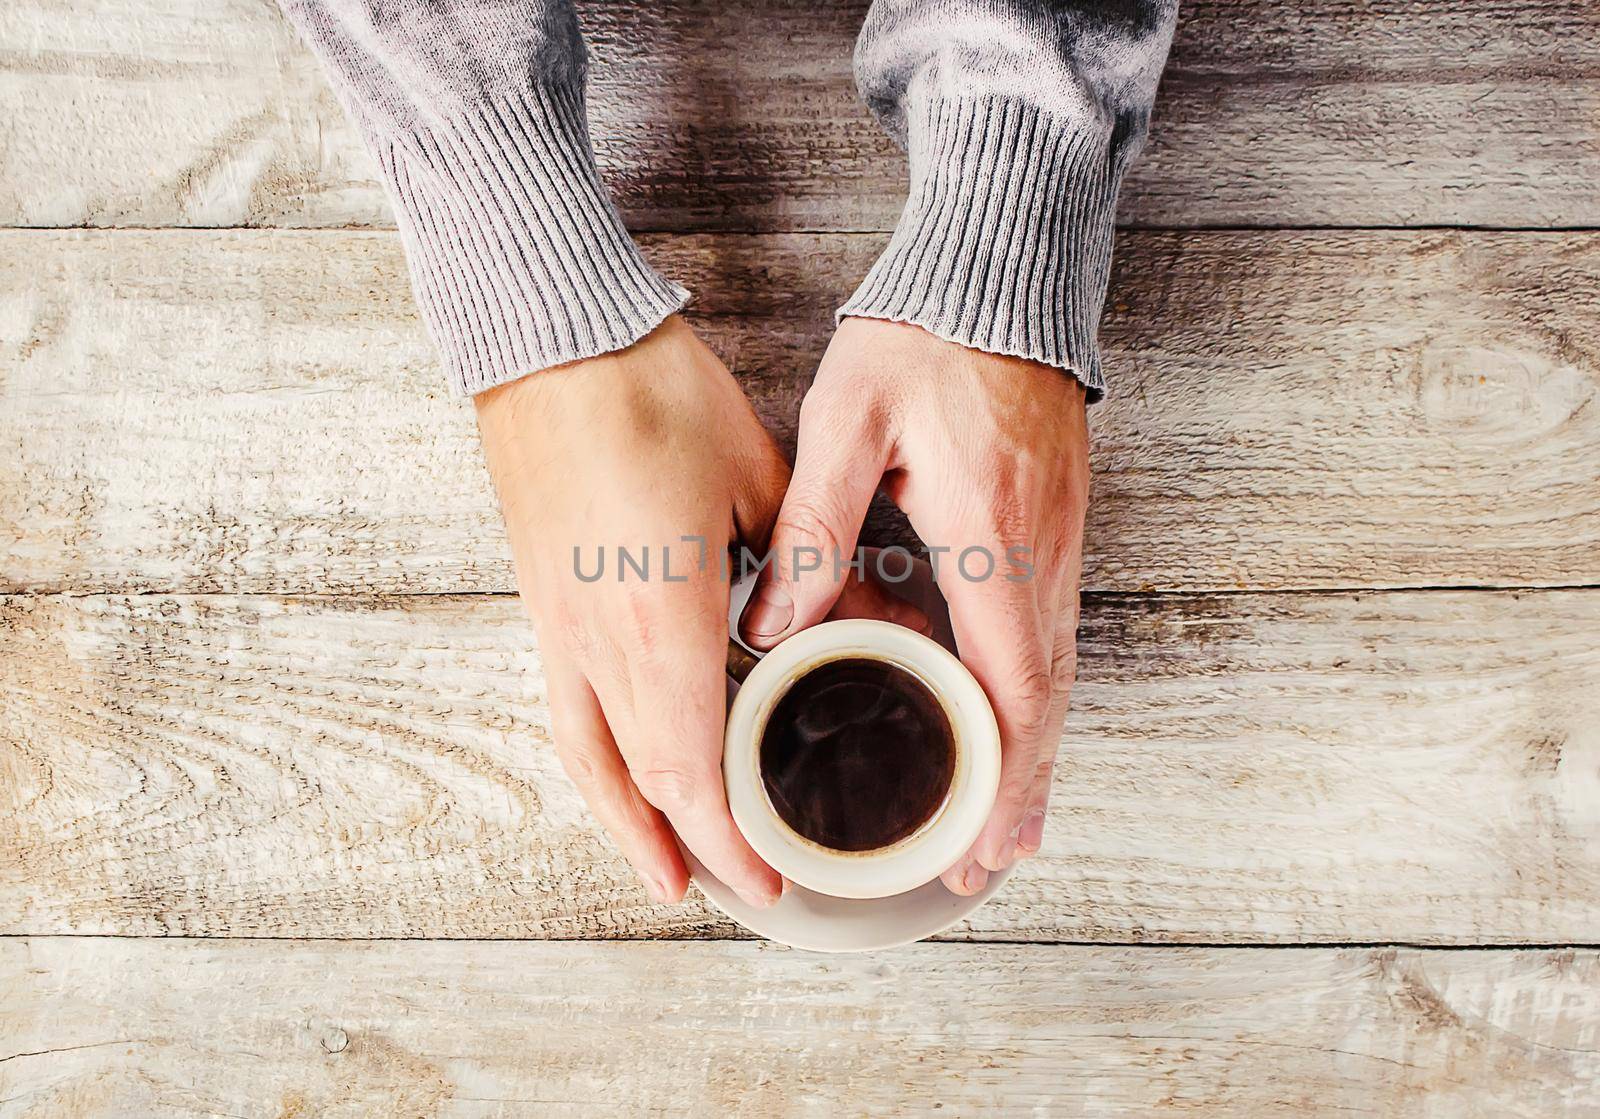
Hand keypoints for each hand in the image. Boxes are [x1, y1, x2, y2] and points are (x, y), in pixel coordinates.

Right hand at [476, 317, 790, 908]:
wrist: (551, 343)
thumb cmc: (653, 397)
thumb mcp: (755, 476)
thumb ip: (804, 563)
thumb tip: (857, 615)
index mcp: (660, 619)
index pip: (693, 770)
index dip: (730, 840)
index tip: (770, 878)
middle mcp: (597, 643)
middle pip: (645, 782)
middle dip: (698, 848)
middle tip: (742, 888)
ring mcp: (557, 629)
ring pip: (589, 762)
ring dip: (629, 829)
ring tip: (666, 876)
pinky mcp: (540, 605)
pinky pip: (564, 716)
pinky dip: (595, 769)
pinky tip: (615, 777)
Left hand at [739, 318, 1089, 895]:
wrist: (1001, 268)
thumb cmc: (924, 337)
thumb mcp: (849, 419)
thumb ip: (811, 524)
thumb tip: (771, 624)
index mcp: (990, 533)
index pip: (1012, 682)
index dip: (1004, 772)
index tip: (987, 839)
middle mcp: (1040, 546)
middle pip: (1048, 696)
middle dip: (1025, 787)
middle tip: (993, 859)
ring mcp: (1057, 534)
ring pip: (1057, 667)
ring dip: (1035, 748)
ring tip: (1007, 817)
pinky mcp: (1053, 520)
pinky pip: (1051, 628)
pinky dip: (1035, 692)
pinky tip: (1011, 716)